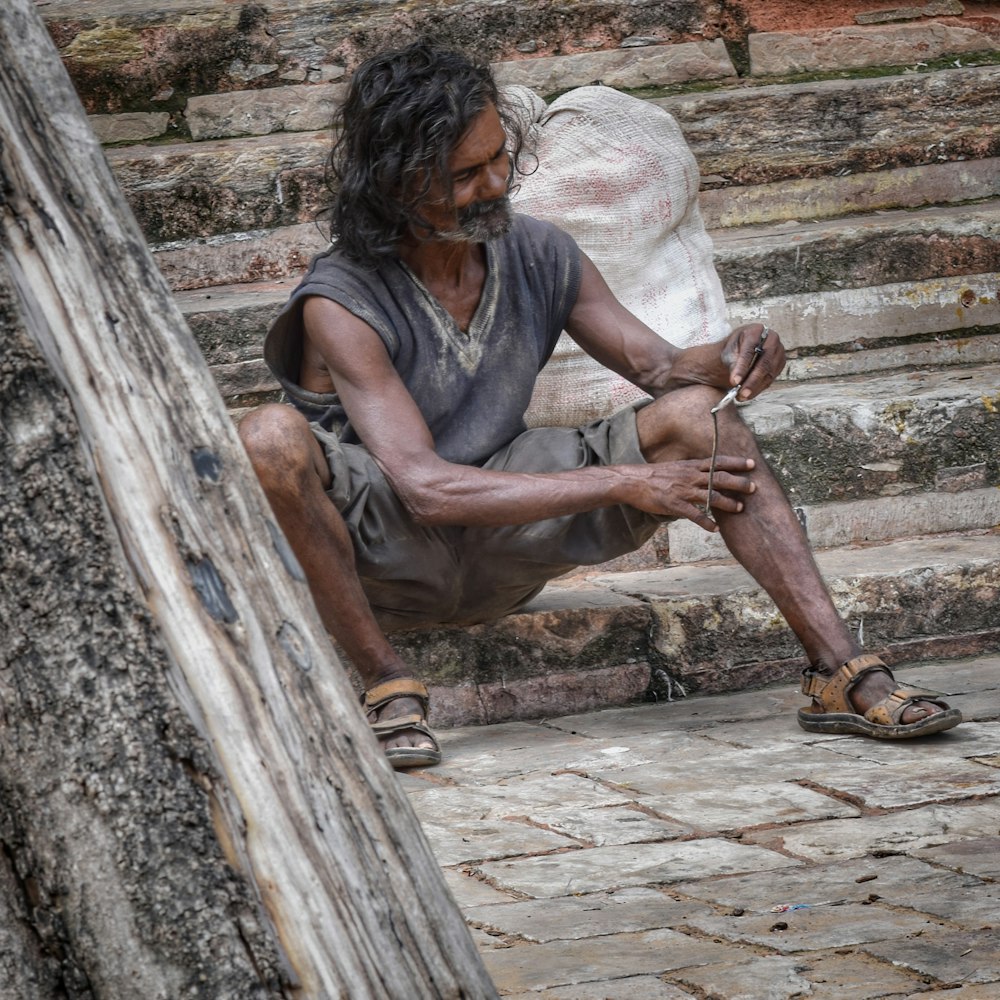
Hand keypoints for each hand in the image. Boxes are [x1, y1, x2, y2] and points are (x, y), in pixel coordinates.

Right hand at [626, 456, 755, 532]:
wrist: (633, 481)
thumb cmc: (654, 475)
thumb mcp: (675, 467)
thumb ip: (691, 471)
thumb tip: (704, 474)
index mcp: (691, 466)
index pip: (717, 462)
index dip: (735, 463)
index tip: (751, 464)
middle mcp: (690, 477)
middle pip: (719, 478)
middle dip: (738, 482)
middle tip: (754, 487)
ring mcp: (683, 491)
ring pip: (711, 496)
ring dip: (728, 503)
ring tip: (740, 508)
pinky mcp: (675, 505)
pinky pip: (695, 515)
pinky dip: (707, 523)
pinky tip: (716, 529)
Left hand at [720, 323, 785, 401]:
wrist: (743, 348)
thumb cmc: (735, 348)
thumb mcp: (729, 352)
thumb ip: (733, 363)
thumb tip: (736, 381)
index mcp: (756, 331)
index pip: (749, 351)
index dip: (741, 368)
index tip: (734, 381)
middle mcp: (771, 339)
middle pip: (763, 363)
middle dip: (751, 381)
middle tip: (740, 393)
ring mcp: (779, 351)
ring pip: (769, 373)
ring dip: (755, 387)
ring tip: (742, 396)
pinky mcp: (781, 363)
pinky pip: (771, 378)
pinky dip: (759, 388)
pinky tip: (749, 394)